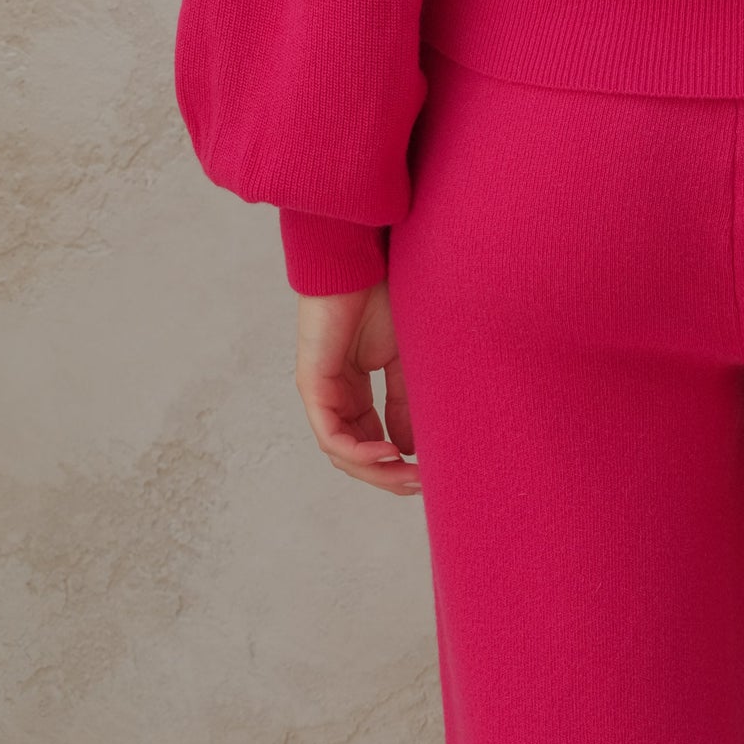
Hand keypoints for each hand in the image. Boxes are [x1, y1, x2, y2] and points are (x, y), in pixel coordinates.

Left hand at [294, 279, 420, 495]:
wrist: (363, 259)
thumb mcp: (404, 358)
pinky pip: (331, 435)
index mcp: (355, 389)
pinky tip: (389, 453)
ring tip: (409, 475)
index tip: (430, 471)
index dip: (398, 461)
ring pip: (342, 452)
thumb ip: (404, 402)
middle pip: (356, 454)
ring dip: (376, 471)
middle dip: (388, 475)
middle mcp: (334, 395)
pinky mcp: (312, 385)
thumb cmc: (383, 296)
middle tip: (421, 484)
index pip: (371, 440)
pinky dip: (360, 451)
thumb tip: (410, 448)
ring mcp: (321, 392)